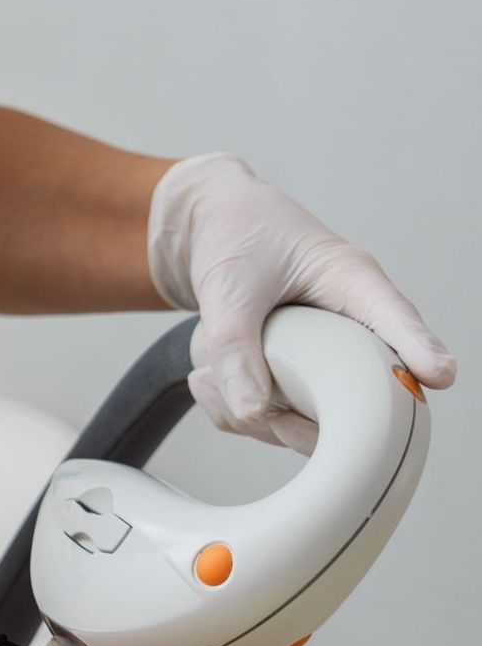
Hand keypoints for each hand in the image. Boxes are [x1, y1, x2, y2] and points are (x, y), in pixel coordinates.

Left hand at [148, 152, 455, 452]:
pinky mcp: (300, 379)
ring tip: (210, 375)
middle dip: (307, 419)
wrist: (206, 225)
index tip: (438, 374)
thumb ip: (234, 344)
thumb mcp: (228, 284)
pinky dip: (238, 412)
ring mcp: (329, 357)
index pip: (394, 317)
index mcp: (350, 280)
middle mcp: (351, 324)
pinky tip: (209, 380)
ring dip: (258, 415)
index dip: (418, 348)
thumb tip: (252, 410)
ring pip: (316, 418)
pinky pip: (280, 419)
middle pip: (363, 394)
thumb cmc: (235, 232)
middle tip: (265, 415)